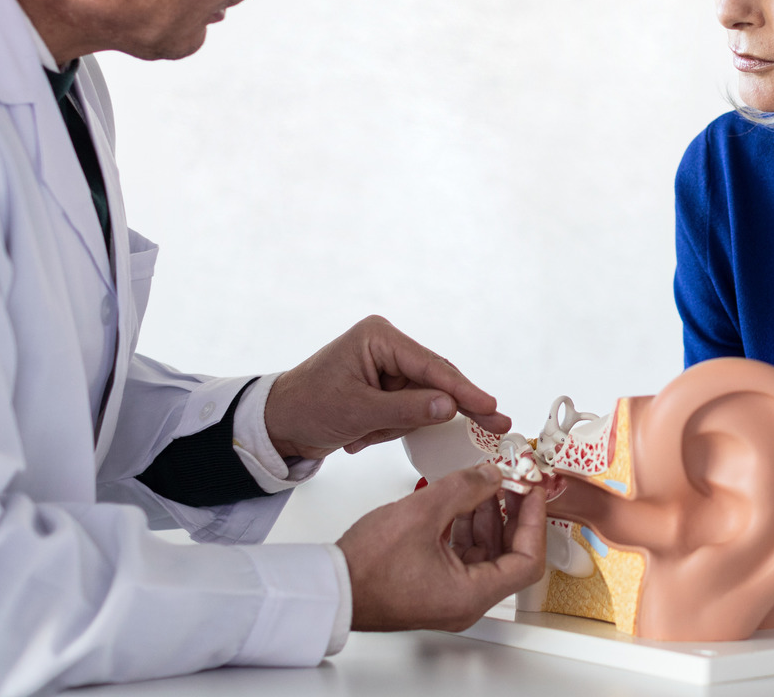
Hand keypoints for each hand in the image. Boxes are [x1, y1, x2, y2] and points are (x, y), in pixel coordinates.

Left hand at [263, 315, 509, 459]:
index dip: (464, 389)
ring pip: (422, 402)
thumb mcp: (358, 412)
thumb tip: (450, 406)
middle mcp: (387, 347)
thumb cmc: (307, 408)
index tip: (491, 407)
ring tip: (359, 435)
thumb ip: (407, 410)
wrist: (276, 425)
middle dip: (445, 409)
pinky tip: (358, 436)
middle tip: (497, 424)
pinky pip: (407, 412)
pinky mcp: (385, 389)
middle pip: (435, 380)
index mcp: (379, 337)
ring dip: (393, 427)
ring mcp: (387, 368)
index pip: (431, 366)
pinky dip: (386, 430)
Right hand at [337, 464, 548, 631]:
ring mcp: (449, 596)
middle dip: (512, 514)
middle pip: (509, 556)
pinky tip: (460, 500)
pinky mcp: (433, 586)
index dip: (535, 522)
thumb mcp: (422, 514)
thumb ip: (463, 488)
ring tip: (486, 483)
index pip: (527, 561)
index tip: (534, 492)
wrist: (330, 588)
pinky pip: (463, 555)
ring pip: (485, 553)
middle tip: (514, 482)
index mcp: (471, 595)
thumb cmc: (366, 567)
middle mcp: (465, 602)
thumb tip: (491, 475)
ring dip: (488, 516)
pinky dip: (466, 526)